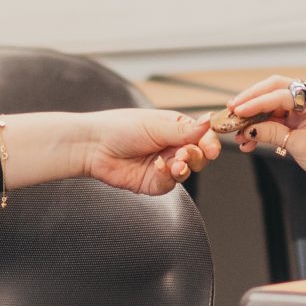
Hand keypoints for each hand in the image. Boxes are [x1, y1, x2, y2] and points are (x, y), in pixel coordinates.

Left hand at [73, 108, 220, 195]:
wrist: (93, 147)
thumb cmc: (119, 128)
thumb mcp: (155, 125)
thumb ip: (184, 129)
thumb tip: (210, 120)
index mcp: (175, 127)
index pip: (202, 136)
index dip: (210, 143)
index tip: (212, 149)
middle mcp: (171, 147)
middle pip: (199, 156)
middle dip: (196, 156)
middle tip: (185, 154)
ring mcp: (164, 166)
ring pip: (187, 172)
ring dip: (184, 168)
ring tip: (174, 163)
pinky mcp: (153, 183)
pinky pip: (170, 184)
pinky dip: (167, 177)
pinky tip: (158, 168)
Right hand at [218, 76, 305, 187]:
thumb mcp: (298, 145)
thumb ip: (271, 133)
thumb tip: (247, 129)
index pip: (279, 94)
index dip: (255, 103)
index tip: (237, 111)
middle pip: (273, 89)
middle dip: (250, 100)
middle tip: (231, 109)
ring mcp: (303, 106)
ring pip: (271, 104)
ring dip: (254, 117)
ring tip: (238, 133)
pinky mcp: (299, 116)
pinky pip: (276, 116)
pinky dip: (262, 126)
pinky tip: (249, 140)